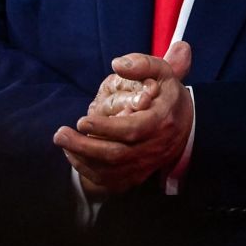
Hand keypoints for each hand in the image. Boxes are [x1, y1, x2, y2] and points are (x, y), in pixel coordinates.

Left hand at [53, 42, 193, 197]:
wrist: (186, 124)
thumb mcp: (161, 71)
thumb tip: (117, 64)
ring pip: (111, 171)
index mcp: (161, 120)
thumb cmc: (167, 93)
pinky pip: (111, 181)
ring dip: (82, 159)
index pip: (132, 130)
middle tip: (60, 133)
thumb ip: (141, 64)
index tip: (83, 120)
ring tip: (63, 142)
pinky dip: (89, 172)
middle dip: (85, 146)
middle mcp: (154, 147)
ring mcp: (146, 164)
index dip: (106, 128)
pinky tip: (73, 155)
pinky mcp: (138, 174)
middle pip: (116, 154)